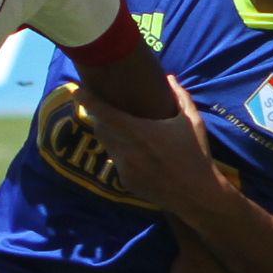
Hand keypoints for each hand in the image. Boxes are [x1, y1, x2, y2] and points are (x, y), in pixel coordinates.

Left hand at [84, 75, 227, 219]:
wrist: (197, 195)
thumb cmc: (196, 154)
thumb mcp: (192, 122)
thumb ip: (179, 96)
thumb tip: (168, 78)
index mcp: (139, 131)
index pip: (104, 112)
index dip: (87, 100)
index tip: (76, 90)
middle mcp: (126, 149)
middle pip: (100, 127)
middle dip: (100, 117)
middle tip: (107, 109)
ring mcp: (123, 168)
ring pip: (107, 144)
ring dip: (111, 135)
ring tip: (127, 131)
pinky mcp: (124, 182)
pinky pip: (116, 161)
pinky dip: (122, 154)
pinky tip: (140, 155)